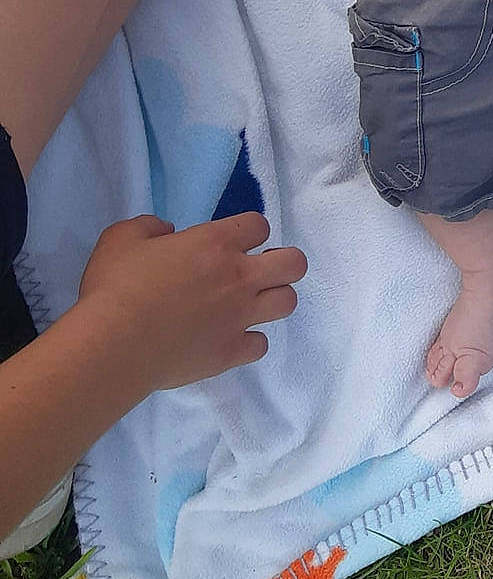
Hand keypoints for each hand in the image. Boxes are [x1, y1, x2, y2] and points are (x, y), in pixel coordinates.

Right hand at [74, 212, 306, 393]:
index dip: (248, 231)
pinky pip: (261, 345)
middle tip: (256, 270)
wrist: (113, 345)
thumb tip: (167, 232)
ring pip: (287, 302)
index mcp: (216, 244)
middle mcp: (239, 278)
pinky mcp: (231, 353)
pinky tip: (228, 338)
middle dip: (282, 262)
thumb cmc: (115, 287)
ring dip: (272, 299)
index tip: (232, 242)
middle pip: (293, 264)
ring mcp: (240, 317)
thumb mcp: (122, 238)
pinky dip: (249, 341)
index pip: (259, 225)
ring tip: (248, 304)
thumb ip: (150, 227)